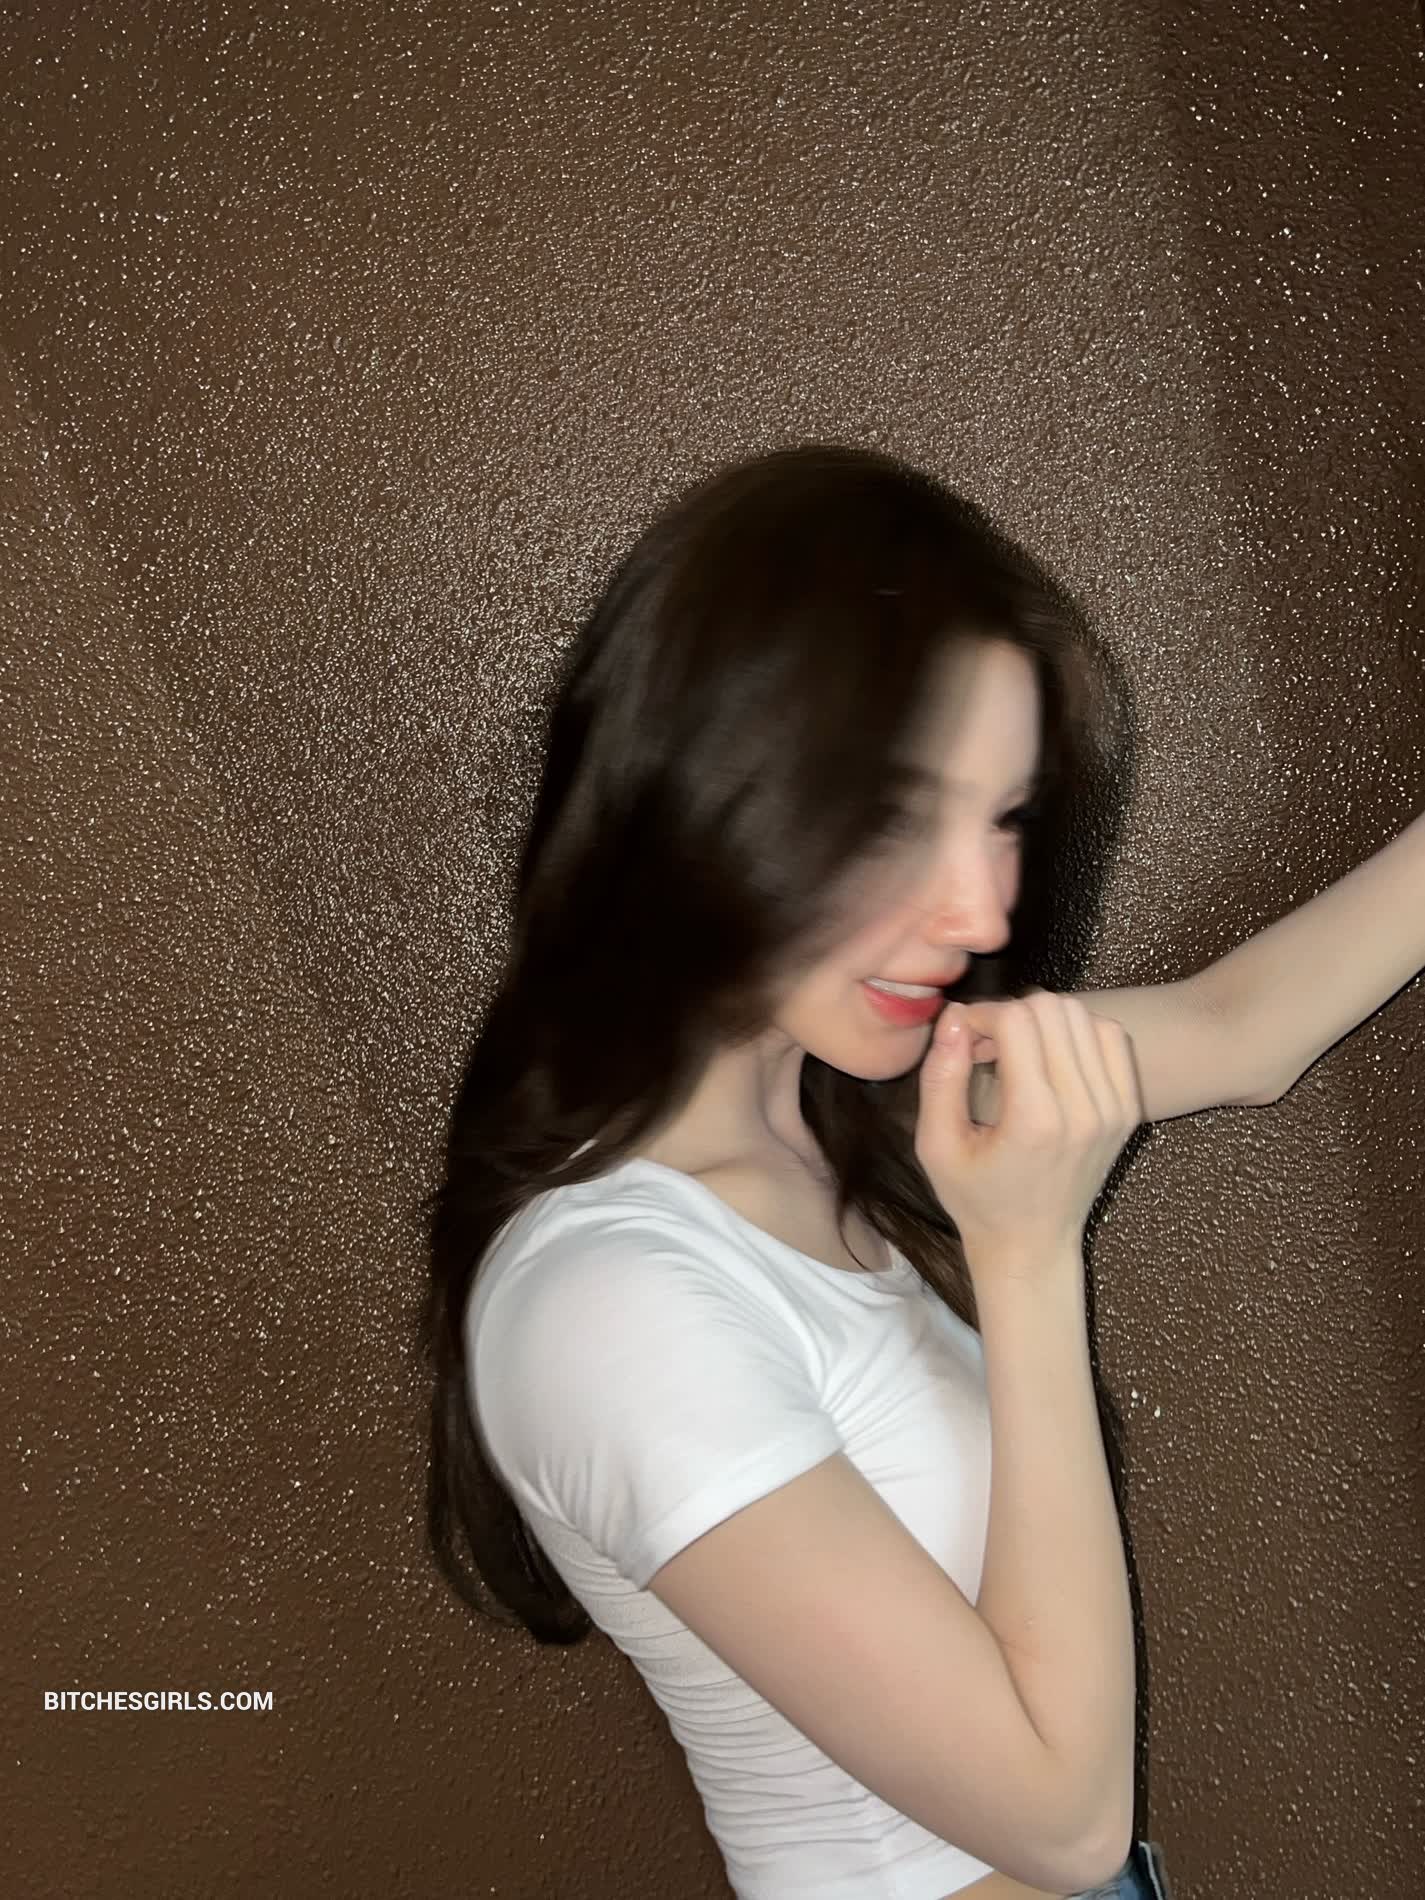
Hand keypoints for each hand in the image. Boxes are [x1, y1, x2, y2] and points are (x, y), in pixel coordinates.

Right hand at [914, 987, 1141, 1270]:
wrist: (1031, 1245)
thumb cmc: (976, 1199)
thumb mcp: (936, 1145)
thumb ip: (940, 1076)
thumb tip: (954, 1016)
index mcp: (1035, 1120)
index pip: (1016, 1021)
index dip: (980, 1015)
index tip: (963, 1040)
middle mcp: (1084, 1109)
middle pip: (1052, 1009)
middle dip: (1010, 1014)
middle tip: (987, 1047)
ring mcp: (1113, 1109)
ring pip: (1082, 1016)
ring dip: (1042, 1021)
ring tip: (1018, 1054)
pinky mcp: (1128, 1110)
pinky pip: (1110, 1038)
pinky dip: (1078, 1033)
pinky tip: (1051, 1058)